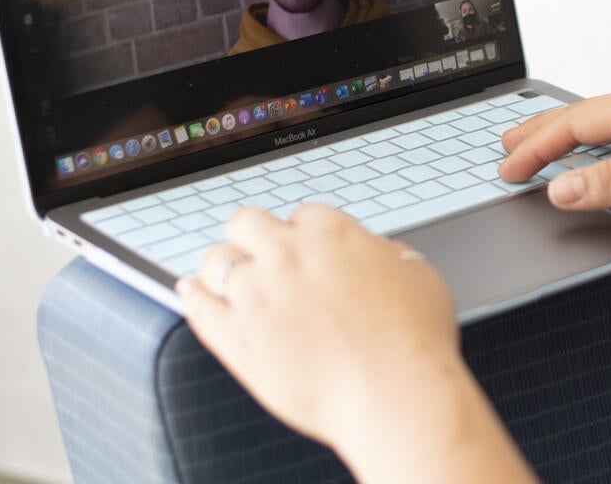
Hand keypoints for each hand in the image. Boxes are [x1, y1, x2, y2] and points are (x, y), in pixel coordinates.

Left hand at [178, 205, 461, 448]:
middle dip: (251, 235)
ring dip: (221, 265)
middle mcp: (286, 255)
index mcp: (331, 234)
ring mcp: (254, 295)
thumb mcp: (419, 277)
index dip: (303, 234)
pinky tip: (190, 292)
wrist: (393, 395)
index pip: (302, 215)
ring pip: (217, 260)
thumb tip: (381, 256)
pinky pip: (198, 307)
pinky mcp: (234, 337)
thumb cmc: (413, 343)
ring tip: (223, 275)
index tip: (305, 250)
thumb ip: (390, 257)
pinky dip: (192, 296)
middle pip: (246, 223)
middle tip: (256, 251)